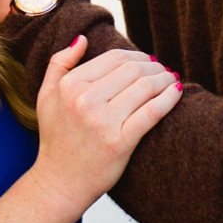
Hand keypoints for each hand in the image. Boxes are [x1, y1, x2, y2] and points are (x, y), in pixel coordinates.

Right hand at [29, 37, 180, 212]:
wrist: (59, 183)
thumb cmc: (56, 138)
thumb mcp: (46, 97)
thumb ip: (59, 64)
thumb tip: (82, 39)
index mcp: (70, 86)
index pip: (114, 58)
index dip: (136, 56)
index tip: (146, 61)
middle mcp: (85, 101)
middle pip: (133, 70)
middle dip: (153, 66)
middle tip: (163, 70)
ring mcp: (103, 122)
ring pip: (146, 87)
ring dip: (165, 79)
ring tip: (171, 80)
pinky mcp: (120, 142)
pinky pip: (152, 112)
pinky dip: (169, 98)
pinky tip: (177, 92)